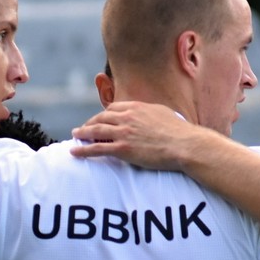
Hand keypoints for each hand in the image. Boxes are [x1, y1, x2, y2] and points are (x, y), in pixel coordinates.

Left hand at [70, 101, 212, 171]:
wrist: (184, 145)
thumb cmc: (180, 132)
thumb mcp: (165, 114)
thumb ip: (152, 114)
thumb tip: (152, 117)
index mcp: (137, 107)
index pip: (114, 108)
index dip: (105, 114)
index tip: (100, 119)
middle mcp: (127, 117)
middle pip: (102, 117)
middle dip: (90, 123)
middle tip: (83, 128)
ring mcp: (123, 133)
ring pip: (96, 130)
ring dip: (82, 133)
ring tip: (75, 136)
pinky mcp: (122, 149)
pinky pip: (97, 148)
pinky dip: (83, 150)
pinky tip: (74, 152)